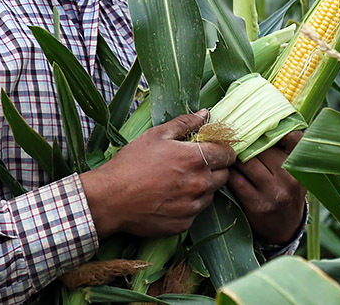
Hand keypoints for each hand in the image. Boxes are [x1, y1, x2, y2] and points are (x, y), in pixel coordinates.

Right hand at [80, 110, 235, 238]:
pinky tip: (170, 198)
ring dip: (202, 187)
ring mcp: (193, 207)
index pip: (229, 154)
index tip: (213, 149)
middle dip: (215, 168)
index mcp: (196, 159)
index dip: (223, 149)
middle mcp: (200, 184)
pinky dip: (188, 205)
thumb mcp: (156, 135)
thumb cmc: (131, 163)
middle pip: (224, 175)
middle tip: (193, 164)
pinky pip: (195, 212)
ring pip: (211, 194)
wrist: (110, 199)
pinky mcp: (184, 224)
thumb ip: (185, 123)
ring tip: (178, 181)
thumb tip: (205, 114)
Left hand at [227, 130, 305, 245]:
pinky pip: (236, 180)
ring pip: (246, 162)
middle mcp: (289, 178)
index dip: (275, 127)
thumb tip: (262, 120)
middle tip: (233, 132)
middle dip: (245, 140)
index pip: (293, 138)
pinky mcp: (257, 205)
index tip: (259, 121)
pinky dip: (228, 172)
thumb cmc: (287, 191)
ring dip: (234, 155)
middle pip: (261, 147)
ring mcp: (273, 192)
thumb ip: (284, 149)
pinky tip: (225, 169)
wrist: (286, 229)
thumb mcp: (294, 171)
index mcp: (300, 166)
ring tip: (227, 149)